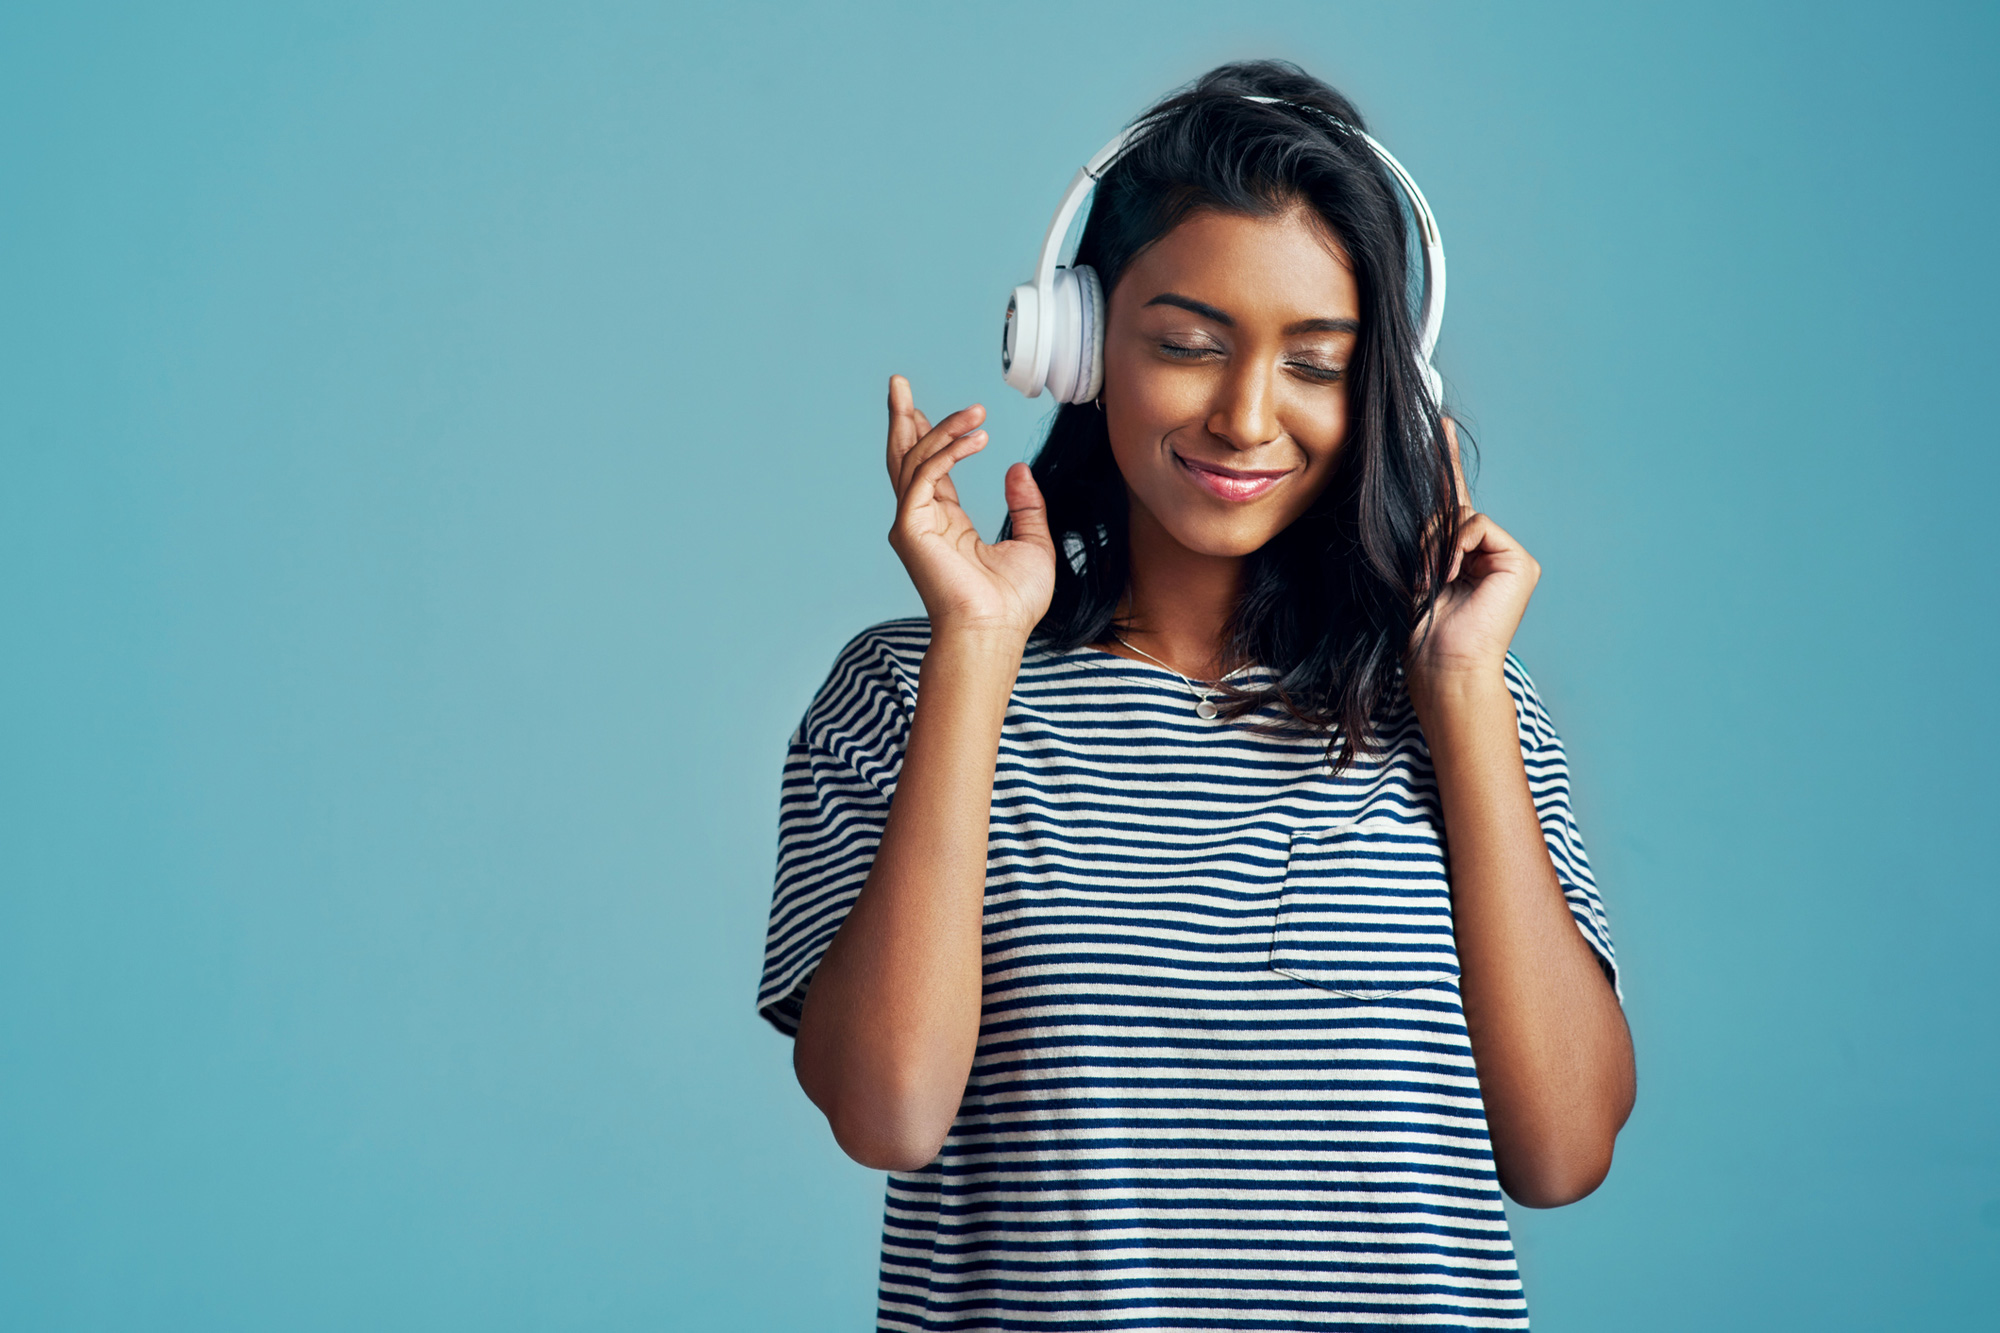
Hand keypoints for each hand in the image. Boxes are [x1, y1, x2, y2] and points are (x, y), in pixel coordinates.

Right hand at [885, 375, 1054, 641]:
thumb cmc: (1013, 603)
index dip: (932, 436)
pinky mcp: (911, 528)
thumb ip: (1025, 506)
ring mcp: (913, 524)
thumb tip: (1017, 469)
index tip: (928, 409)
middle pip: (905, 457)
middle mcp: (923, 520)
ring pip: (915, 459)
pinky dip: (948, 451)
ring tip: (975, 410)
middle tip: (899, 383)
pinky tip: (976, 437)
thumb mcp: (1032, 543)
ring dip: (939, 427)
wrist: (996, 632)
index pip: (930, 470)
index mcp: (945, 524)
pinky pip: (925, 475)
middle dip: (902, 418)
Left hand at [1406, 420, 1540, 693]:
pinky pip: (1477, 528)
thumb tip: (1424, 500)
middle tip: (1424, 576)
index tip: (1441, 425)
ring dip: (1438, 546)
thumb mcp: (1417, 569)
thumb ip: (1426, 536)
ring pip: (1462, 517)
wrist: (1442, 663)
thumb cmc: (1424, 628)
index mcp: (1465, 554)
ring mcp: (1509, 556)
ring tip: (1434, 581)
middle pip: (1452, 511)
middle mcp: (1491, 552)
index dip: (1447, 462)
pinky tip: (1450, 576)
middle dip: (1428, 537)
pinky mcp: (1521, 562)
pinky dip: (1456, 547)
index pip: (1455, 501)